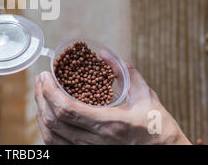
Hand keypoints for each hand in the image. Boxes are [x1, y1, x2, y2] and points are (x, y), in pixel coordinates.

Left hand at [34, 62, 190, 144]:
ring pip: (52, 137)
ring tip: (41, 96)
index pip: (67, 110)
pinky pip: (58, 147)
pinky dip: (49, 131)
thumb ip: (125, 72)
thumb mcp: (146, 96)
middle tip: (40, 81)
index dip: (49, 92)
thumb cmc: (158, 128)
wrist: (168, 155)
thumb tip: (103, 53)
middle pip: (54, 122)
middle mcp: (97, 143)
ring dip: (41, 114)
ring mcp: (91, 153)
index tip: (44, 76)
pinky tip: (49, 116)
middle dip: (41, 98)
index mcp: (110, 124)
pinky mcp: (88, 158)